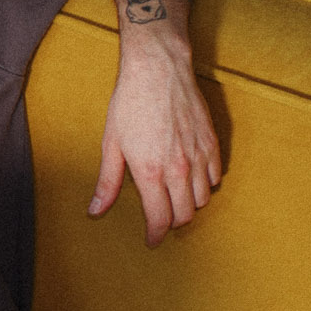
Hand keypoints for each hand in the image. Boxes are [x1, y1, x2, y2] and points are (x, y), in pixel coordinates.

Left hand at [90, 39, 221, 245]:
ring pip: (202, 199)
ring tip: (175, 198)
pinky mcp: (213, 143)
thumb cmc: (129, 104)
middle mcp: (178, 169)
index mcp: (150, 172)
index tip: (151, 241)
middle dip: (172, 223)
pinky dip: (204, 184)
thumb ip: (107, 182)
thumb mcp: (111, 144)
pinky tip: (191, 179)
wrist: (158, 70)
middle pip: (185, 215)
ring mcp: (199, 156)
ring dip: (189, 204)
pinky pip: (215, 177)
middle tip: (161, 219)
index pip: (160, 219)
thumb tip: (96, 211)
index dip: (156, 235)